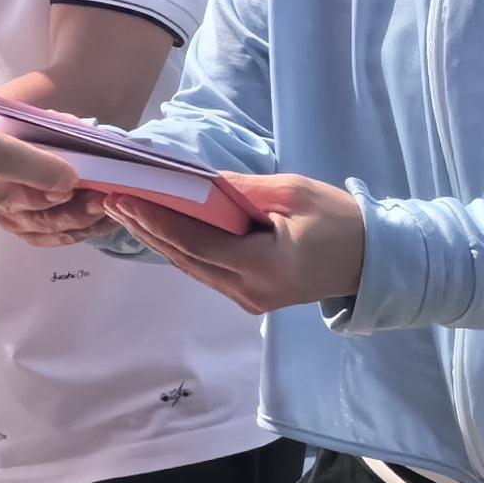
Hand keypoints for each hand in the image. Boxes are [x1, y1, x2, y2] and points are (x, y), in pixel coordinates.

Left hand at [97, 174, 364, 313]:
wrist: (372, 260)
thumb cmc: (338, 221)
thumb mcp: (292, 194)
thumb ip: (241, 191)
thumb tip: (195, 183)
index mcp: (262, 268)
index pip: (197, 245)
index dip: (159, 222)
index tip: (126, 199)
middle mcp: (249, 292)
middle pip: (186, 259)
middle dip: (147, 229)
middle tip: (111, 201)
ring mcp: (249, 299)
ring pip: (192, 268)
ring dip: (158, 239)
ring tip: (124, 211)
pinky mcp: (250, 296)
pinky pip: (206, 270)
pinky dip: (180, 248)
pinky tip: (157, 229)